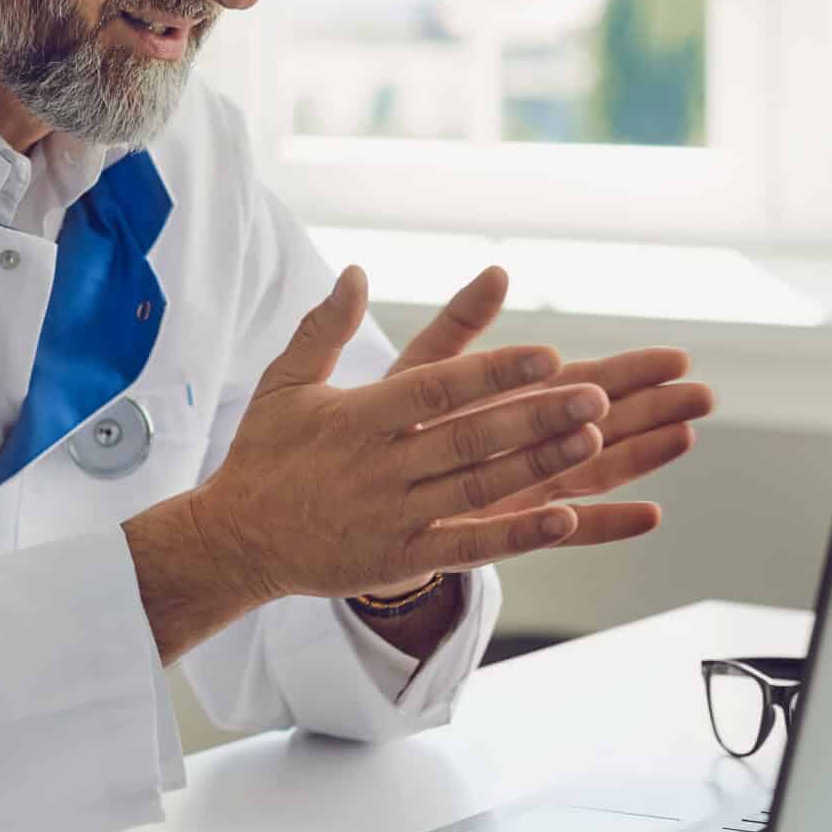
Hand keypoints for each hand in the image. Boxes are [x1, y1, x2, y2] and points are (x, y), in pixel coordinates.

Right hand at [185, 265, 609, 603]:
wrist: (235, 541)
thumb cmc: (264, 456)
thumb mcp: (284, 384)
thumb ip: (323, 327)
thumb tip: (355, 272)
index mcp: (357, 417)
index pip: (436, 388)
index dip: (494, 370)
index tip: (548, 353)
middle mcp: (379, 466)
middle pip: (470, 438)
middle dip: (537, 415)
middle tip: (597, 394)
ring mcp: (393, 516)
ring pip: (479, 488)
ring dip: (539, 465)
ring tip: (594, 440)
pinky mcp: (400, 559)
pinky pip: (468, 547)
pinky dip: (517, 535)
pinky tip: (564, 518)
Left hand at [385, 265, 712, 546]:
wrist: (352, 490)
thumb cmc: (383, 421)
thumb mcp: (420, 368)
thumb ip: (458, 324)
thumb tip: (497, 270)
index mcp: (514, 399)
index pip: (583, 380)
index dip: (629, 370)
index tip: (677, 357)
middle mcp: (529, 442)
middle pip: (603, 423)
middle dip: (653, 408)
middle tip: (703, 396)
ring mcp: (525, 487)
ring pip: (595, 470)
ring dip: (642, 456)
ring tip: (686, 437)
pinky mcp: (508, 528)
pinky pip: (563, 531)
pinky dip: (605, 524)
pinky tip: (648, 515)